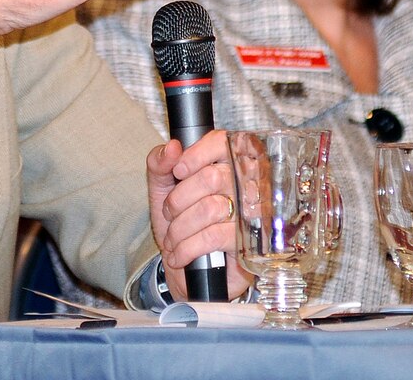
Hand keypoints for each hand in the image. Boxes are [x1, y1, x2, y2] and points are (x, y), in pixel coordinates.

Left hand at [147, 131, 251, 300]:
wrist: (187, 269)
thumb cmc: (180, 221)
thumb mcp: (163, 188)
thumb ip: (160, 163)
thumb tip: (171, 147)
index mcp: (229, 164)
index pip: (222, 142)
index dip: (196, 154)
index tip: (177, 171)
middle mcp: (248, 185)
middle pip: (211, 177)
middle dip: (178, 199)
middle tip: (170, 213)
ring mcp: (252, 215)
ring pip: (210, 208)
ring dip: (180, 227)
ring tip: (173, 238)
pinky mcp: (249, 244)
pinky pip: (213, 237)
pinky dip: (187, 247)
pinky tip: (180, 254)